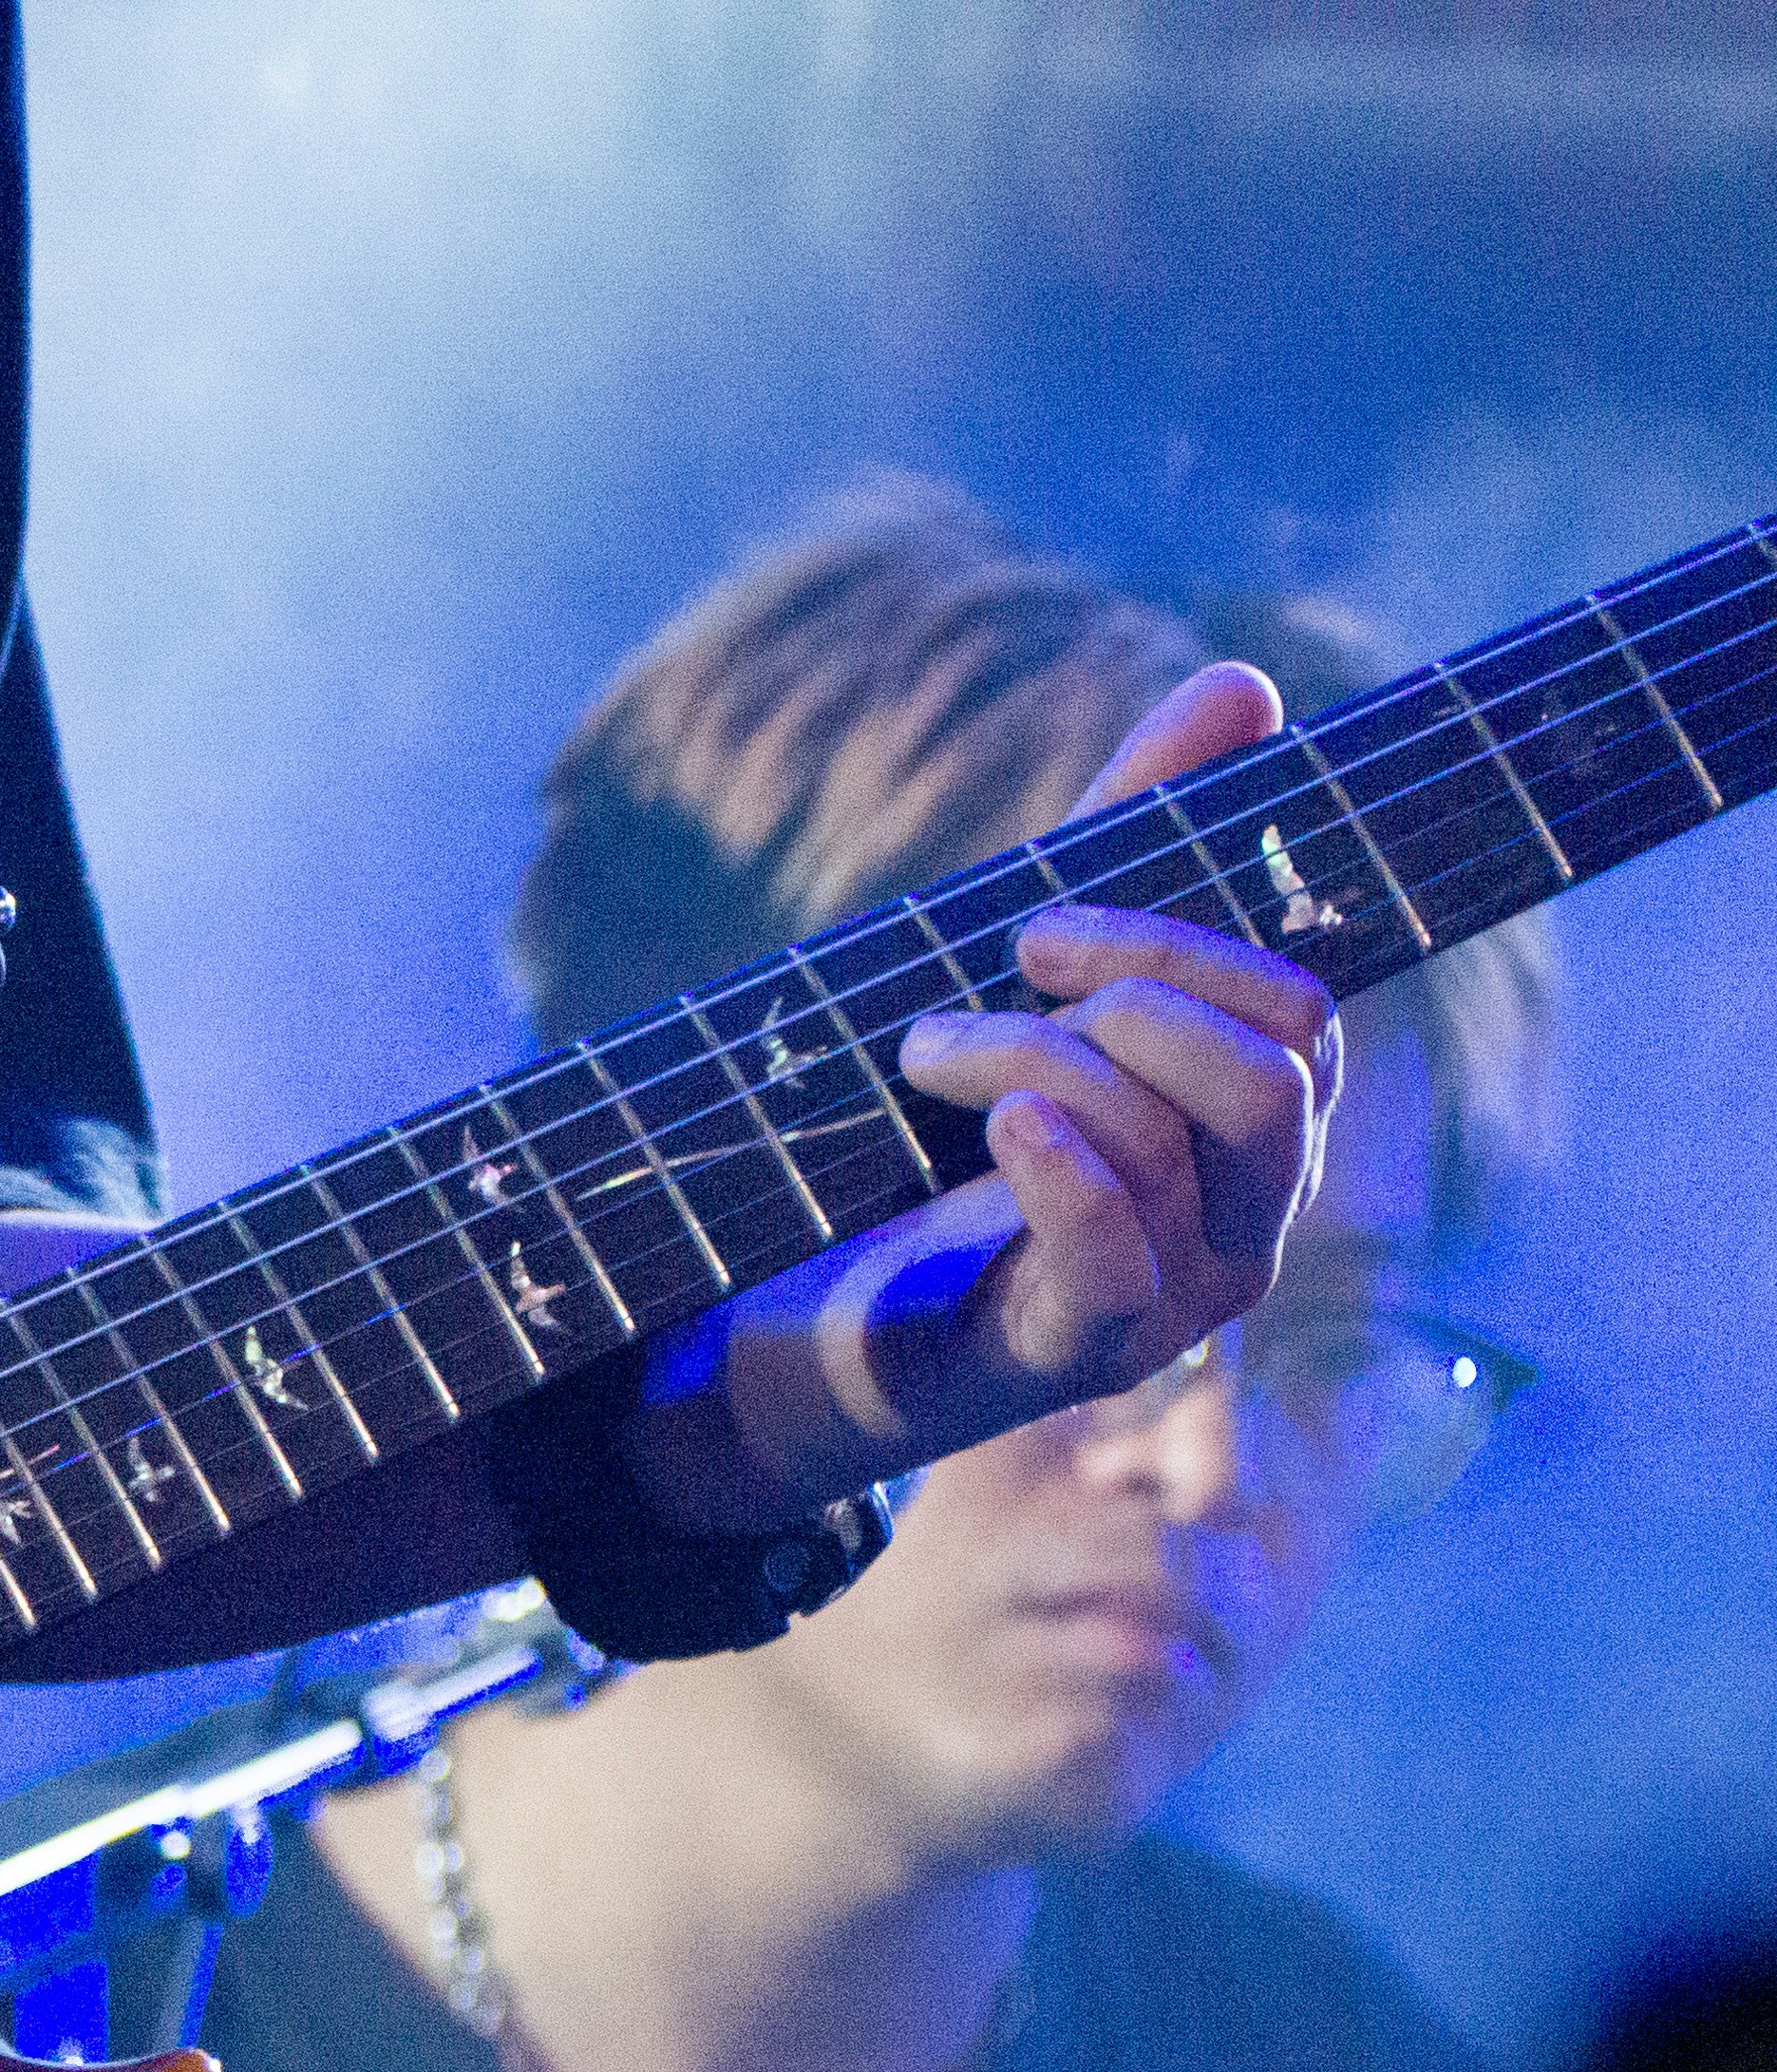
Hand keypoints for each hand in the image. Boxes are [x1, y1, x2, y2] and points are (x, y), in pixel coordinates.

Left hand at [666, 662, 1340, 1517]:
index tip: (1031, 922)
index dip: (1175, 938)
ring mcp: (1179, 1298)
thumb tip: (1246, 681)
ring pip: (1181, 1138)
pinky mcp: (1082, 1351)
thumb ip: (1132, 834)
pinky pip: (1122, 1252)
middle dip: (1135, 988)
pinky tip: (1001, 1122)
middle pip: (1277, 1070)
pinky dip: (1062, 1165)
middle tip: (1002, 972)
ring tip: (926, 1050)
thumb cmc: (939, 1135)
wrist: (812, 1311)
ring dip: (1036, 1057)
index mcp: (1252, 1122)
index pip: (1296, 1008)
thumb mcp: (1028, 975)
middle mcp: (1249, 1215)